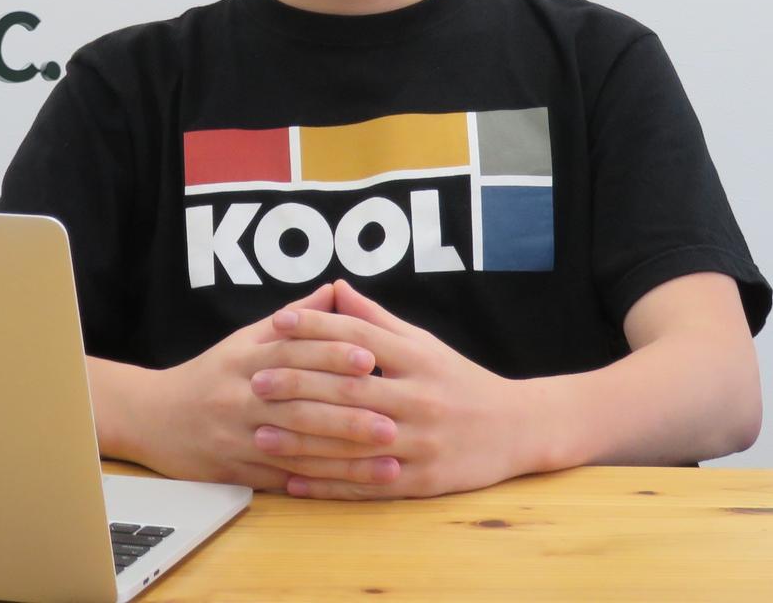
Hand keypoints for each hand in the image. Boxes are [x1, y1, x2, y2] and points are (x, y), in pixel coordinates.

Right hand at [122, 284, 397, 490]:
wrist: (153, 417)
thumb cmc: (211, 375)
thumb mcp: (244, 339)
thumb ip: (294, 319)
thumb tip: (337, 289)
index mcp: (244, 359)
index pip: (292, 352)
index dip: (331, 353)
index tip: (370, 358)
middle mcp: (239, 396)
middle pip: (298, 402)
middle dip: (347, 411)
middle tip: (392, 417)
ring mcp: (237, 436)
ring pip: (296, 444)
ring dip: (344, 452)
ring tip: (387, 453)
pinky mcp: (237, 469)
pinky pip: (284, 476)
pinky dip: (322, 480)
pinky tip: (354, 481)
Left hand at [255, 279, 531, 498]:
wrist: (517, 428)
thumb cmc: (459, 379)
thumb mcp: (423, 343)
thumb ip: (377, 319)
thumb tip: (335, 287)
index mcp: (418, 359)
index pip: (359, 337)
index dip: (316, 327)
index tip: (276, 323)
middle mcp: (420, 398)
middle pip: (350, 390)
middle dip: (298, 386)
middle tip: (255, 383)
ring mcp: (421, 443)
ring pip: (353, 442)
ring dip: (303, 442)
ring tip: (261, 436)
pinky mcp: (423, 482)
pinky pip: (368, 485)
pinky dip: (328, 485)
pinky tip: (293, 483)